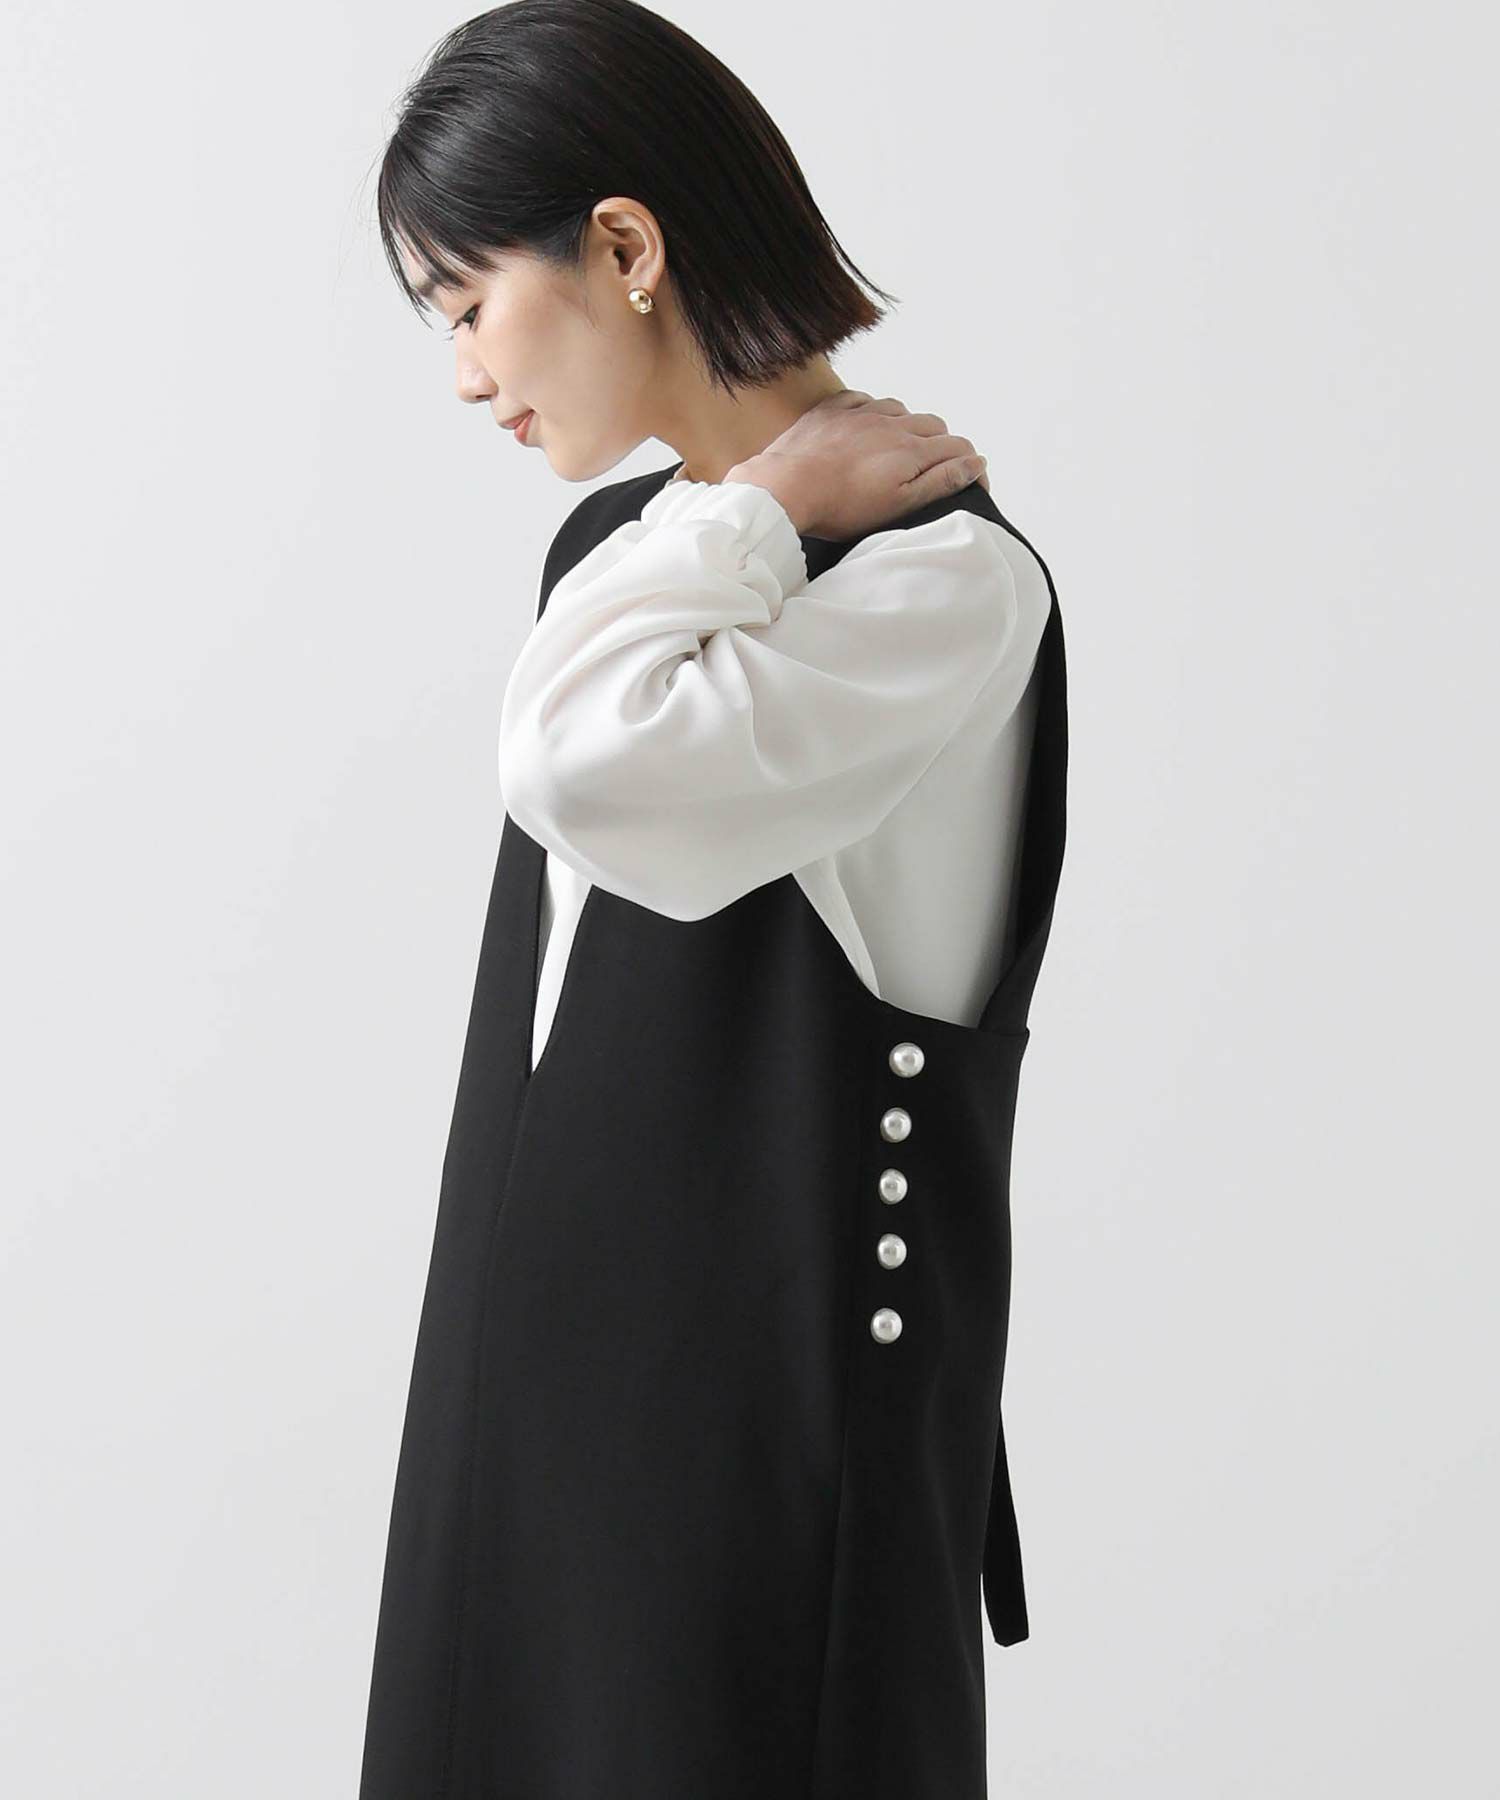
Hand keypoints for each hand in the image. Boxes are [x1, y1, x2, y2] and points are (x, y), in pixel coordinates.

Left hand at [724, 391, 989, 539]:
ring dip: (906, 426)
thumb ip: (941, 481)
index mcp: (911, 449)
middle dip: (940, 445)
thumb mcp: (899, 503)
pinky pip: (860, 400)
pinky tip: (864, 426)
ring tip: (896, 449)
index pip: (957, 448)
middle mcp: (891, 423)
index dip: (970, 466)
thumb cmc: (841, 505)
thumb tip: (976, 463)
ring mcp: (860, 413)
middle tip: (931, 468)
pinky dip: (870, 412)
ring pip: (899, 409)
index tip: (972, 483)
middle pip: (932, 425)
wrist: (786, 487)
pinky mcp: (831, 411)